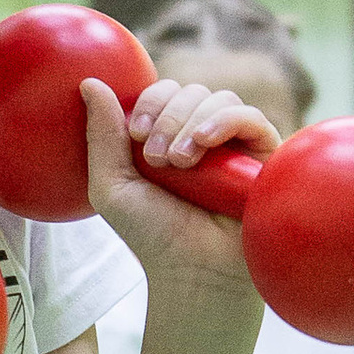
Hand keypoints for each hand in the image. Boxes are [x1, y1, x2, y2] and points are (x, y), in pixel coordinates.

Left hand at [82, 79, 264, 304]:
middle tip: (156, 156)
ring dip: (191, 123)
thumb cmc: (152, 235)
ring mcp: (235, 144)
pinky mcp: (263, 155)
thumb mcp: (111, 186)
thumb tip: (89, 82)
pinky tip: (206, 143)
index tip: (136, 136)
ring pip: (218, 98)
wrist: (194, 272)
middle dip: (168, 116)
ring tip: (180, 163)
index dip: (150, 102)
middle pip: (189, 90)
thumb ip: (101, 135)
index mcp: (169, 135)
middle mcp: (203, 134)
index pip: (163, 91)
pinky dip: (225, 121)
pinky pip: (251, 117)